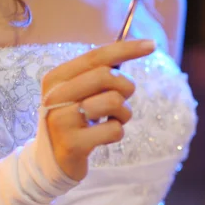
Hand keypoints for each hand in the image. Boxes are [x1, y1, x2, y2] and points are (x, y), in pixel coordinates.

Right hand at [40, 39, 155, 180]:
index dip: (126, 49)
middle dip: (125, 86)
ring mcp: (61, 121)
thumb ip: (101, 72)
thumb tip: (139, 49)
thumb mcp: (80, 92)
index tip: (152, 45)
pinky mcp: (72, 144)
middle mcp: (55, 96)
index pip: (96, 56)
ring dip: (123, 113)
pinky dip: (117, 133)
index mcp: (57, 77)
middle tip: (121, 99)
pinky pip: (114, 130)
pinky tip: (102, 137)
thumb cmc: (75, 118)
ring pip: (114, 102)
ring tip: (111, 120)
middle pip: (106, 76)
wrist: (52, 159)